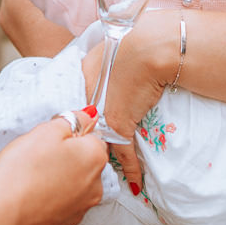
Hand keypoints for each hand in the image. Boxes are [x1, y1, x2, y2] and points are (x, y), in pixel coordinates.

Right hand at [0, 106, 105, 224]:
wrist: (2, 218)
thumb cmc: (22, 173)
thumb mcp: (46, 132)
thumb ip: (72, 120)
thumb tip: (88, 116)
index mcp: (95, 158)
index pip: (92, 136)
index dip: (71, 134)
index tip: (52, 138)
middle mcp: (95, 186)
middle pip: (85, 161)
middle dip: (66, 156)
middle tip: (38, 157)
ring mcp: (81, 208)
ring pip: (74, 184)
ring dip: (59, 178)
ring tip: (32, 178)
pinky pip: (61, 204)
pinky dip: (50, 199)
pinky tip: (31, 196)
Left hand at [80, 11, 176, 196]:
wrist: (150, 47)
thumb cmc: (136, 42)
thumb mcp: (112, 48)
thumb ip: (105, 61)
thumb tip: (110, 62)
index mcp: (82, 74)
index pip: (76, 102)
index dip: (79, 118)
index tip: (79, 130)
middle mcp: (87, 97)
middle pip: (82, 124)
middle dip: (82, 142)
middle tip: (79, 160)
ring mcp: (102, 113)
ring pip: (99, 141)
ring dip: (102, 158)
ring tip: (101, 174)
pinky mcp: (120, 125)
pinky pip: (124, 152)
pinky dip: (131, 168)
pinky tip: (134, 182)